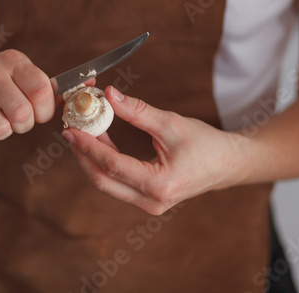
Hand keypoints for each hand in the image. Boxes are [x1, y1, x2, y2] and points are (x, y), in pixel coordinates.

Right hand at [0, 50, 54, 145]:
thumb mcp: (21, 76)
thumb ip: (47, 89)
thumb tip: (81, 93)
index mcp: (13, 61)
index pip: (41, 92)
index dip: (45, 111)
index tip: (38, 113)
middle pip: (21, 115)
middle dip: (23, 125)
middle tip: (15, 119)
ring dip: (2, 132)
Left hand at [62, 86, 247, 214]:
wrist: (228, 164)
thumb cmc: (207, 145)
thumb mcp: (171, 123)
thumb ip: (138, 111)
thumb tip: (109, 95)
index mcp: (159, 185)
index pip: (111, 165)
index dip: (88, 146)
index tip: (71, 128)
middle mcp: (151, 201)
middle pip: (102, 180)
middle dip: (82, 155)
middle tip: (70, 130)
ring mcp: (148, 203)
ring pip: (107, 183)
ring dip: (92, 158)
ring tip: (82, 132)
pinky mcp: (147, 198)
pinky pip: (117, 182)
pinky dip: (105, 162)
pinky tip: (100, 141)